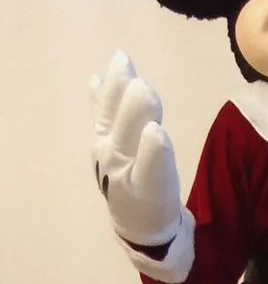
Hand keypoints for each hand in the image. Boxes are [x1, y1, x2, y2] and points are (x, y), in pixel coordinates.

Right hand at [90, 51, 181, 246]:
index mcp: (104, 139)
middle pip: (116, 120)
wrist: (142, 225)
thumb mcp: (118, 142)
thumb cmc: (134, 177)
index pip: (106, 105)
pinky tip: (155, 133)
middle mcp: (111, 154)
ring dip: (136, 115)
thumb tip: (96, 78)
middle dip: (124, 96)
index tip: (122, 58)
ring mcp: (126, 174)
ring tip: (143, 90)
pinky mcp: (147, 193)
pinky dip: (151, 151)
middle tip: (134, 74)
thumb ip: (108, 112)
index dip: (114, 82)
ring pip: (129, 140)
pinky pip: (149, 169)